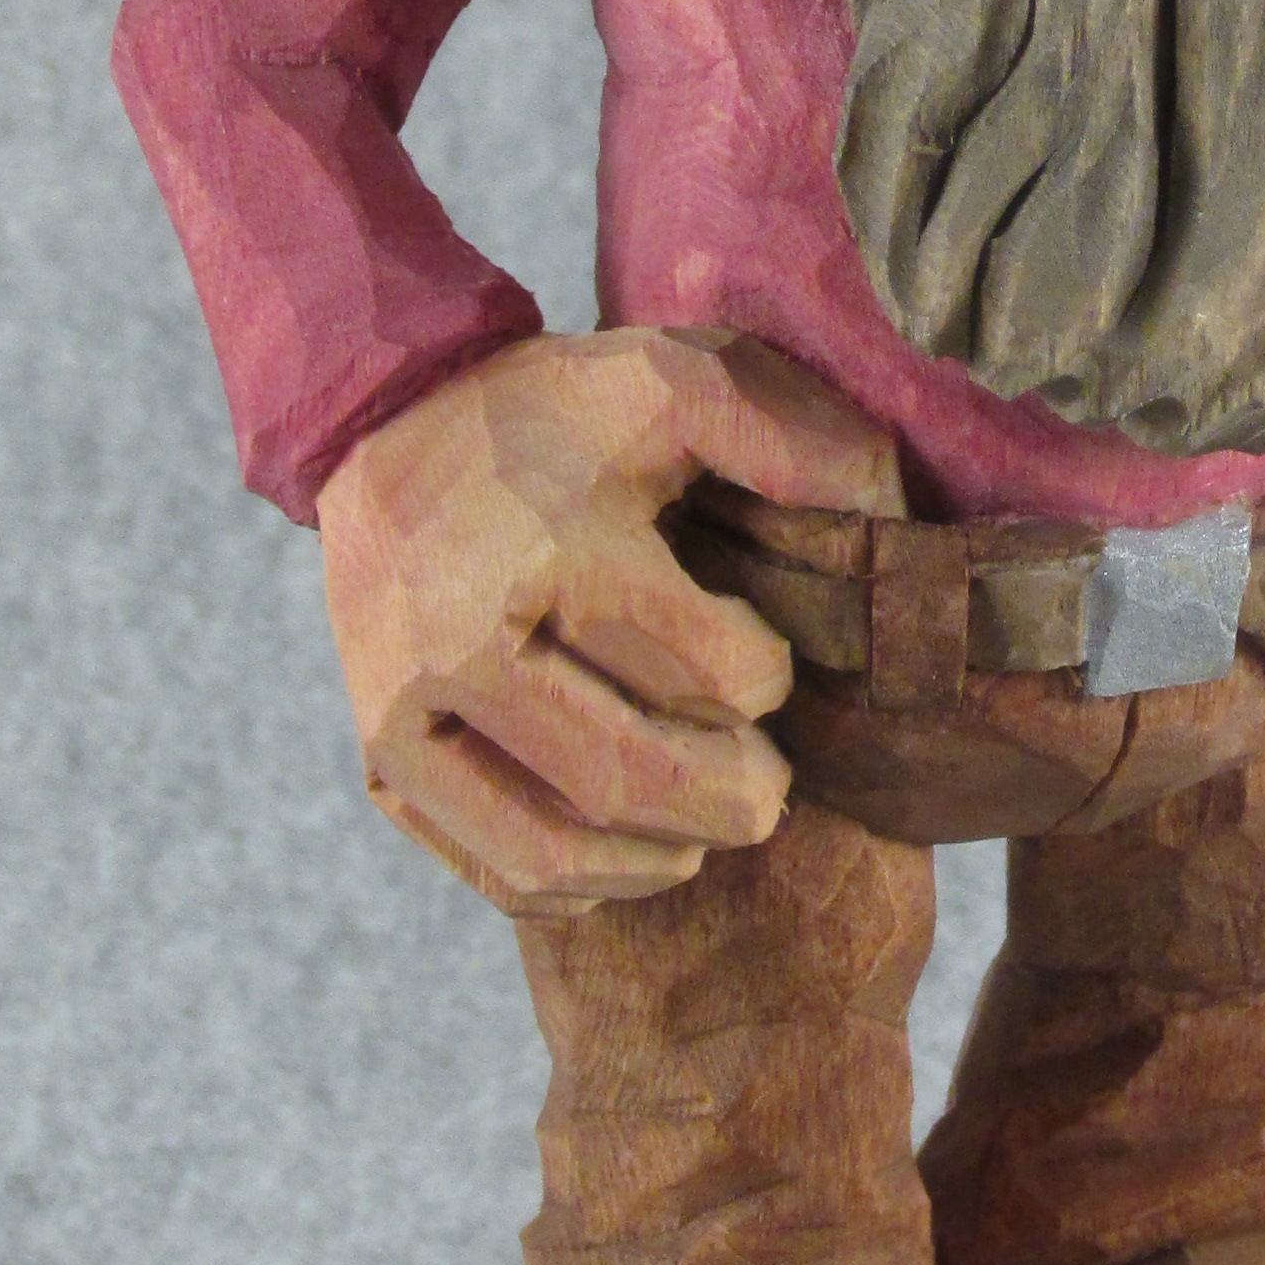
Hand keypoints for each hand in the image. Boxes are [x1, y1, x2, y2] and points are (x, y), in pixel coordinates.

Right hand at [317, 328, 904, 914]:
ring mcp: (406, 709)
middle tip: (771, 792)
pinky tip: (621, 858)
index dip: (765, 680)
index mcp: (554, 546)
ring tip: (702, 836)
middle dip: (728, 799)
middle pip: (625, 774)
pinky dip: (567, 885)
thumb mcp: (673, 379)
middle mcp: (464, 638)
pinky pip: (483, 865)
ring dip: (650, 862)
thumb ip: (786, 437)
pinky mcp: (378, 755)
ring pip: (549, 845)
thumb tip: (886, 511)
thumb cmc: (550, 414)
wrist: (382, 424)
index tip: (768, 664)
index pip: (704, 668)